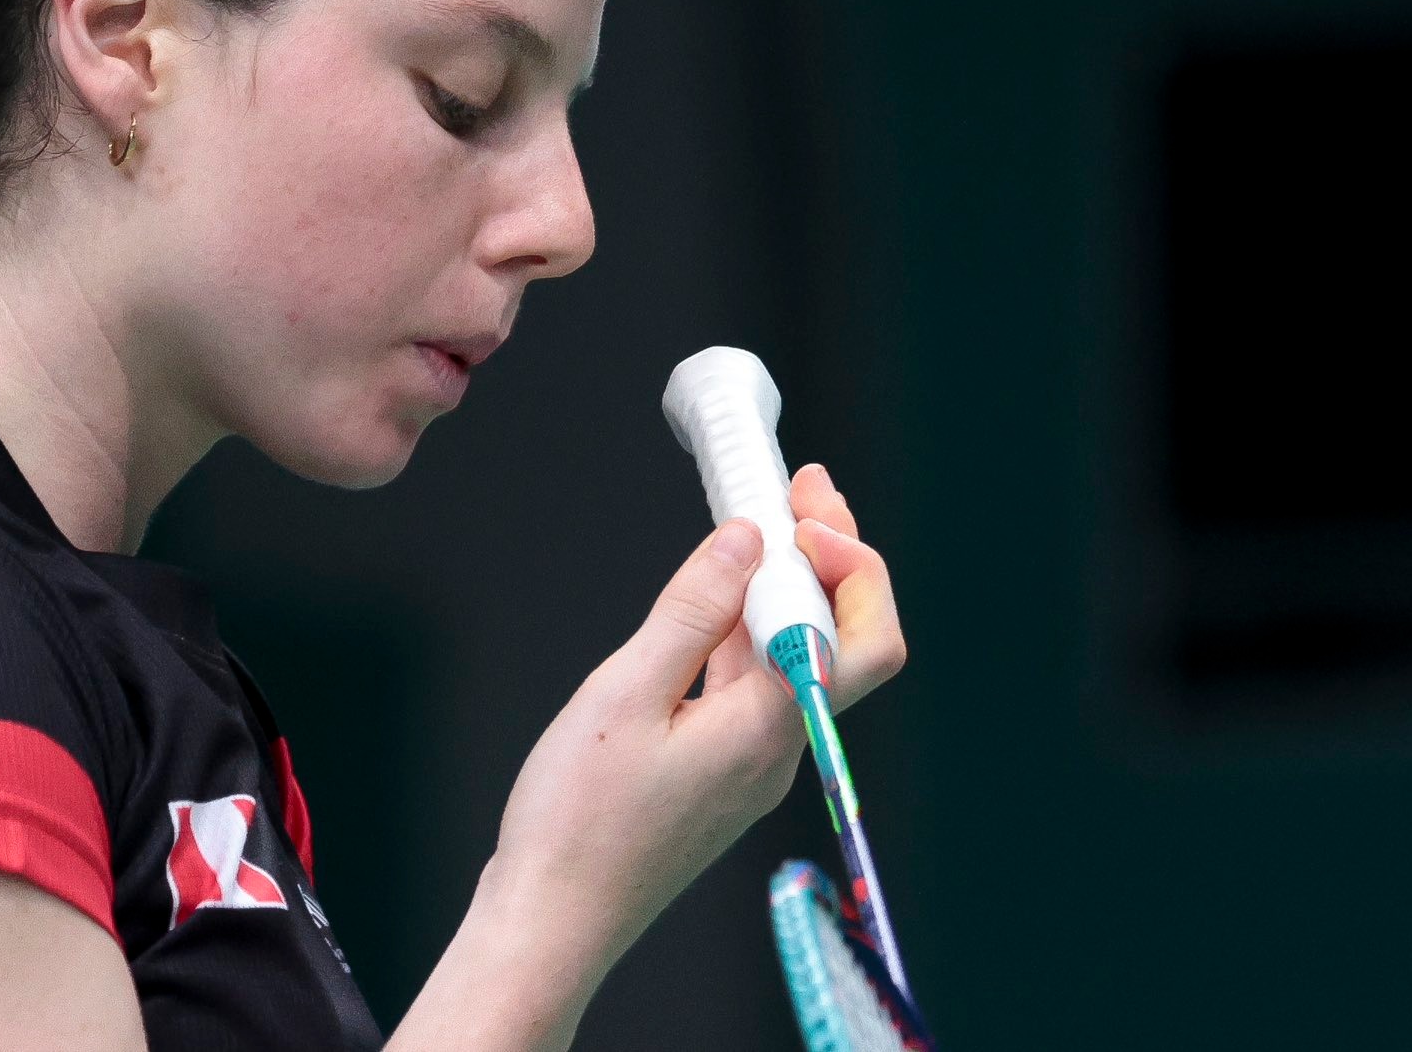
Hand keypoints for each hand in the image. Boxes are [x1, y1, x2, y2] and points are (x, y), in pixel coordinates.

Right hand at [469, 465, 907, 1030]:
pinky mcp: (726, 768)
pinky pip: (758, 682)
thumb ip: (692, 611)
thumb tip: (749, 539)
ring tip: (759, 519)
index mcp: (768, 725)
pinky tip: (716, 596)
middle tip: (800, 490)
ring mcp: (756, 760)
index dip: (847, 556)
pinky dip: (748, 626)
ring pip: (798, 655)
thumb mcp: (624, 693)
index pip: (860, 634)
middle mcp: (780, 745)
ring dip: (787, 585)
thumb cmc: (576, 823)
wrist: (551, 920)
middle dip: (831, 555)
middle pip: (844, 637)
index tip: (799, 504)